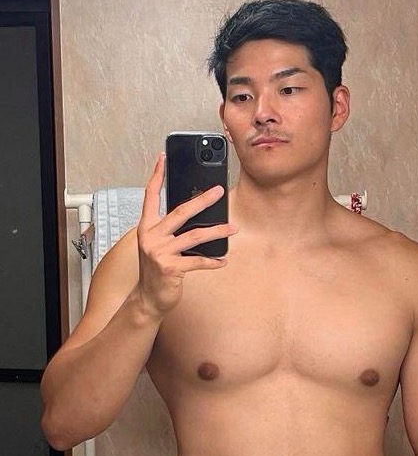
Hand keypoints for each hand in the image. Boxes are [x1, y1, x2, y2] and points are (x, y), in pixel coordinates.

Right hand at [135, 153, 237, 318]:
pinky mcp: (171, 268)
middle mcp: (151, 237)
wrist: (148, 298)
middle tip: (219, 191)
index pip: (150, 195)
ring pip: (195, 236)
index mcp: (146, 227)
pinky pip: (198, 261)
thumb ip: (170, 230)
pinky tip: (223, 260)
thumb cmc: (156, 270)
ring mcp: (160, 252)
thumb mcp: (158, 246)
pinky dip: (213, 261)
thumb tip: (197, 215)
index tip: (163, 156)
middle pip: (181, 211)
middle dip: (203, 200)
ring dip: (217, 231)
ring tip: (232, 228)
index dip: (157, 175)